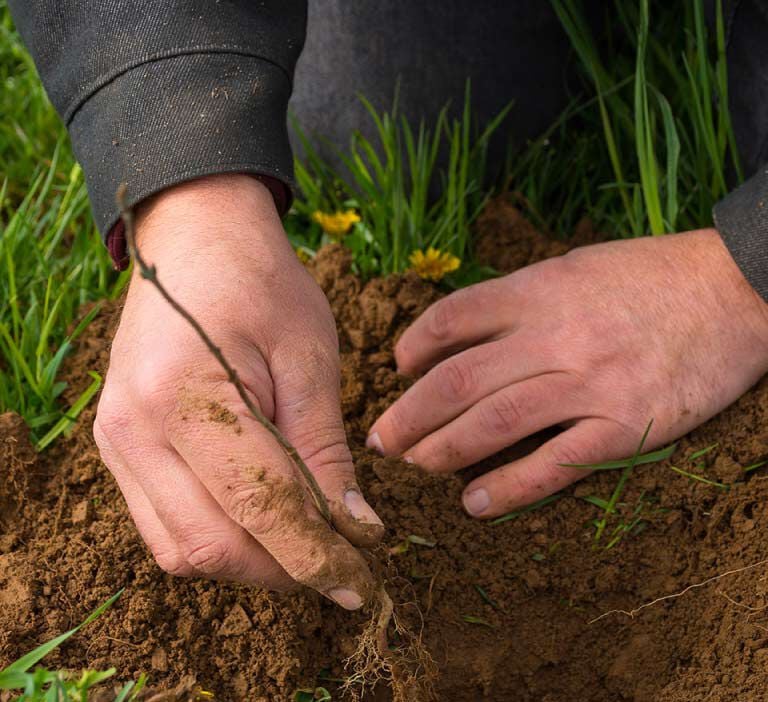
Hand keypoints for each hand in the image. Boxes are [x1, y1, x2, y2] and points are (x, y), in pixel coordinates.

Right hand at [94, 175, 382, 608]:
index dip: (316, 558)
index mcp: (186, 398)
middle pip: (212, 547)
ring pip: (182, 550)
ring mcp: (115, 442)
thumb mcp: (310, 359)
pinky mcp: (117, 447)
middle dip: (284, 570)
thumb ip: (325, 451)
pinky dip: (219, 536)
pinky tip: (263, 517)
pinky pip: (164, 524)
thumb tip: (354, 530)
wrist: (195, 238)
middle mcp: (134, 431)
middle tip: (343, 564)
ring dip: (251, 561)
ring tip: (306, 541)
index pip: (258, 509)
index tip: (363, 587)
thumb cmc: (262, 284)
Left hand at [367, 229, 767, 518]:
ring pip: (495, 423)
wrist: (737, 289)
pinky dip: (511, 487)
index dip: (414, 345)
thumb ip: (520, 297)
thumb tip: (463, 330)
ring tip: (414, 468)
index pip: (453, 318)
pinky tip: (477, 504)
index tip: (398, 368)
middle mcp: (555, 335)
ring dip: (444, 450)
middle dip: (410, 413)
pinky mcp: (625, 424)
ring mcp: (590, 382)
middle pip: (459, 380)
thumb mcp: (575, 267)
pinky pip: (556, 463)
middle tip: (381, 439)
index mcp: (539, 290)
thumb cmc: (651, 275)